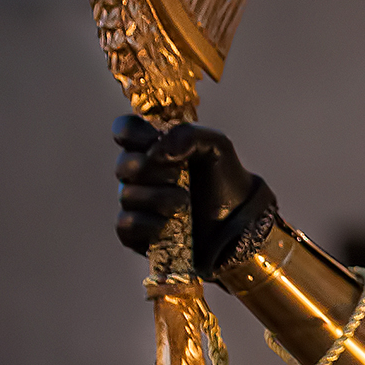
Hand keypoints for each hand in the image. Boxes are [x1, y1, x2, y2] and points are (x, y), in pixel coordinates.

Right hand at [111, 116, 265, 271]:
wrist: (240, 220)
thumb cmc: (225, 180)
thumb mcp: (216, 146)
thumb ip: (187, 134)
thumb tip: (156, 151)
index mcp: (153, 149)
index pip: (124, 130)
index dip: (132, 133)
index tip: (153, 140)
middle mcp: (140, 176)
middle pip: (124, 165)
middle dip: (152, 170)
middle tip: (179, 175)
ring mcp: (136, 204)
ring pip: (128, 196)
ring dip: (160, 198)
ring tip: (186, 203)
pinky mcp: (136, 234)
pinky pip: (126, 225)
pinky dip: (151, 224)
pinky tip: (172, 224)